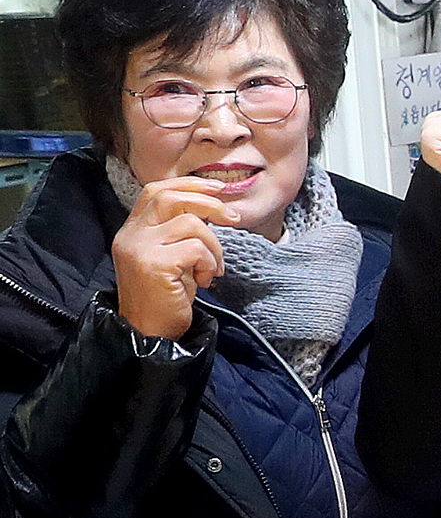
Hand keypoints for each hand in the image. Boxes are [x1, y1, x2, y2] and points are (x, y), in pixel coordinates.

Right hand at [110, 175, 228, 340]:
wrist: (150, 333)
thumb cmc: (167, 296)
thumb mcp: (172, 257)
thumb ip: (179, 232)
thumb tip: (214, 209)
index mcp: (132, 230)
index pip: (156, 191)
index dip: (188, 184)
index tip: (217, 188)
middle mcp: (130, 235)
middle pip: (171, 198)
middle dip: (208, 203)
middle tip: (232, 218)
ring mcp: (139, 248)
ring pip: (191, 224)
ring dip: (213, 246)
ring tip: (212, 268)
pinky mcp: (153, 264)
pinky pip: (196, 248)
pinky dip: (209, 263)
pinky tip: (204, 280)